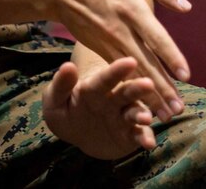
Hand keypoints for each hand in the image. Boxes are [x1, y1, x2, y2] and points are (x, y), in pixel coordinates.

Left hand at [43, 57, 158, 159]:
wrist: (80, 134)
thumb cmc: (67, 111)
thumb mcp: (55, 99)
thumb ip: (61, 85)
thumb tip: (67, 66)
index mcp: (96, 88)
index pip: (105, 78)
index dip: (117, 71)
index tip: (130, 61)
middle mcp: (113, 99)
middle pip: (127, 92)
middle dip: (138, 88)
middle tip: (149, 84)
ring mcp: (123, 117)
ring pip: (136, 112)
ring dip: (142, 114)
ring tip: (146, 118)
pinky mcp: (129, 135)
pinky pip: (139, 135)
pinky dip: (145, 138)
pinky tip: (148, 143)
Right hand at [50, 0, 190, 121]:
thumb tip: (186, 7)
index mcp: (132, 7)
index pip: (156, 37)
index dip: (171, 56)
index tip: (186, 76)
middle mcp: (120, 29)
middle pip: (145, 63)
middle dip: (162, 89)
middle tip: (178, 109)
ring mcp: (109, 42)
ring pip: (132, 73)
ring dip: (149, 95)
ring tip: (165, 115)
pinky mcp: (100, 49)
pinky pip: (119, 73)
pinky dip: (132, 89)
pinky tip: (144, 103)